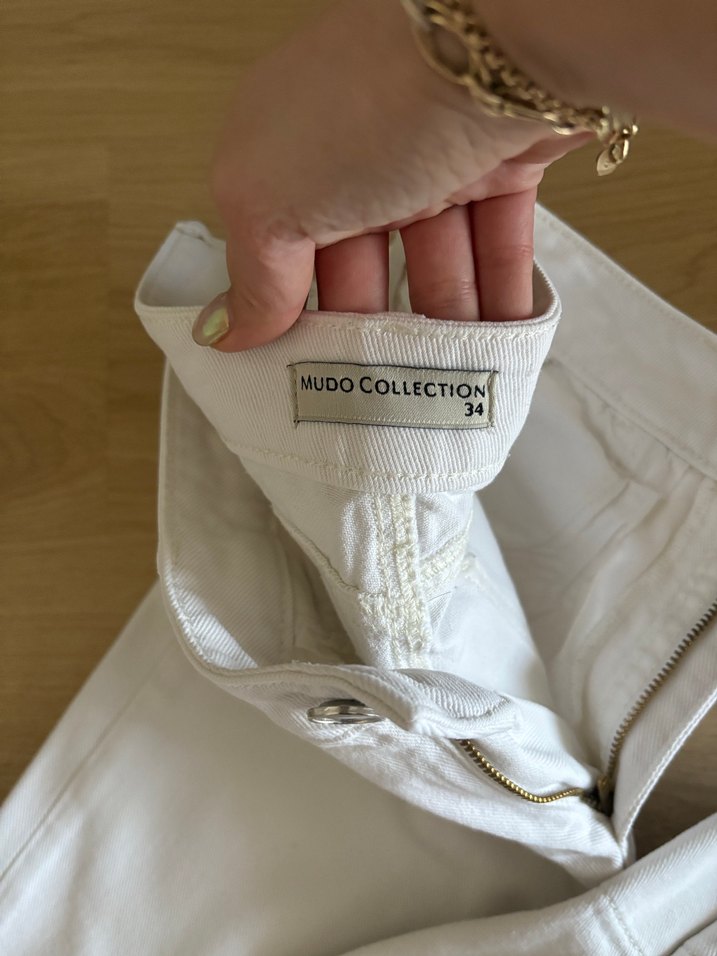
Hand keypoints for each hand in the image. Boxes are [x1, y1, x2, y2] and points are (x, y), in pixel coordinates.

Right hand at [194, 0, 591, 349]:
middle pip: (362, 267)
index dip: (294, 316)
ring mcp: (430, 154)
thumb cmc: (365, 109)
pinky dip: (499, 296)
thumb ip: (252, 278)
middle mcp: (355, 151)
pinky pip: (494, 244)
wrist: (497, 44)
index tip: (310, 378)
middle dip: (373, 333)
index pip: (283, 251)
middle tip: (383, 399)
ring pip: (434, 264)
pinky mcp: (502, 161)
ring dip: (443, 326)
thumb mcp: (272, 200)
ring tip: (450, 385)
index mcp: (284, 151)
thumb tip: (219, 334)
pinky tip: (501, 348)